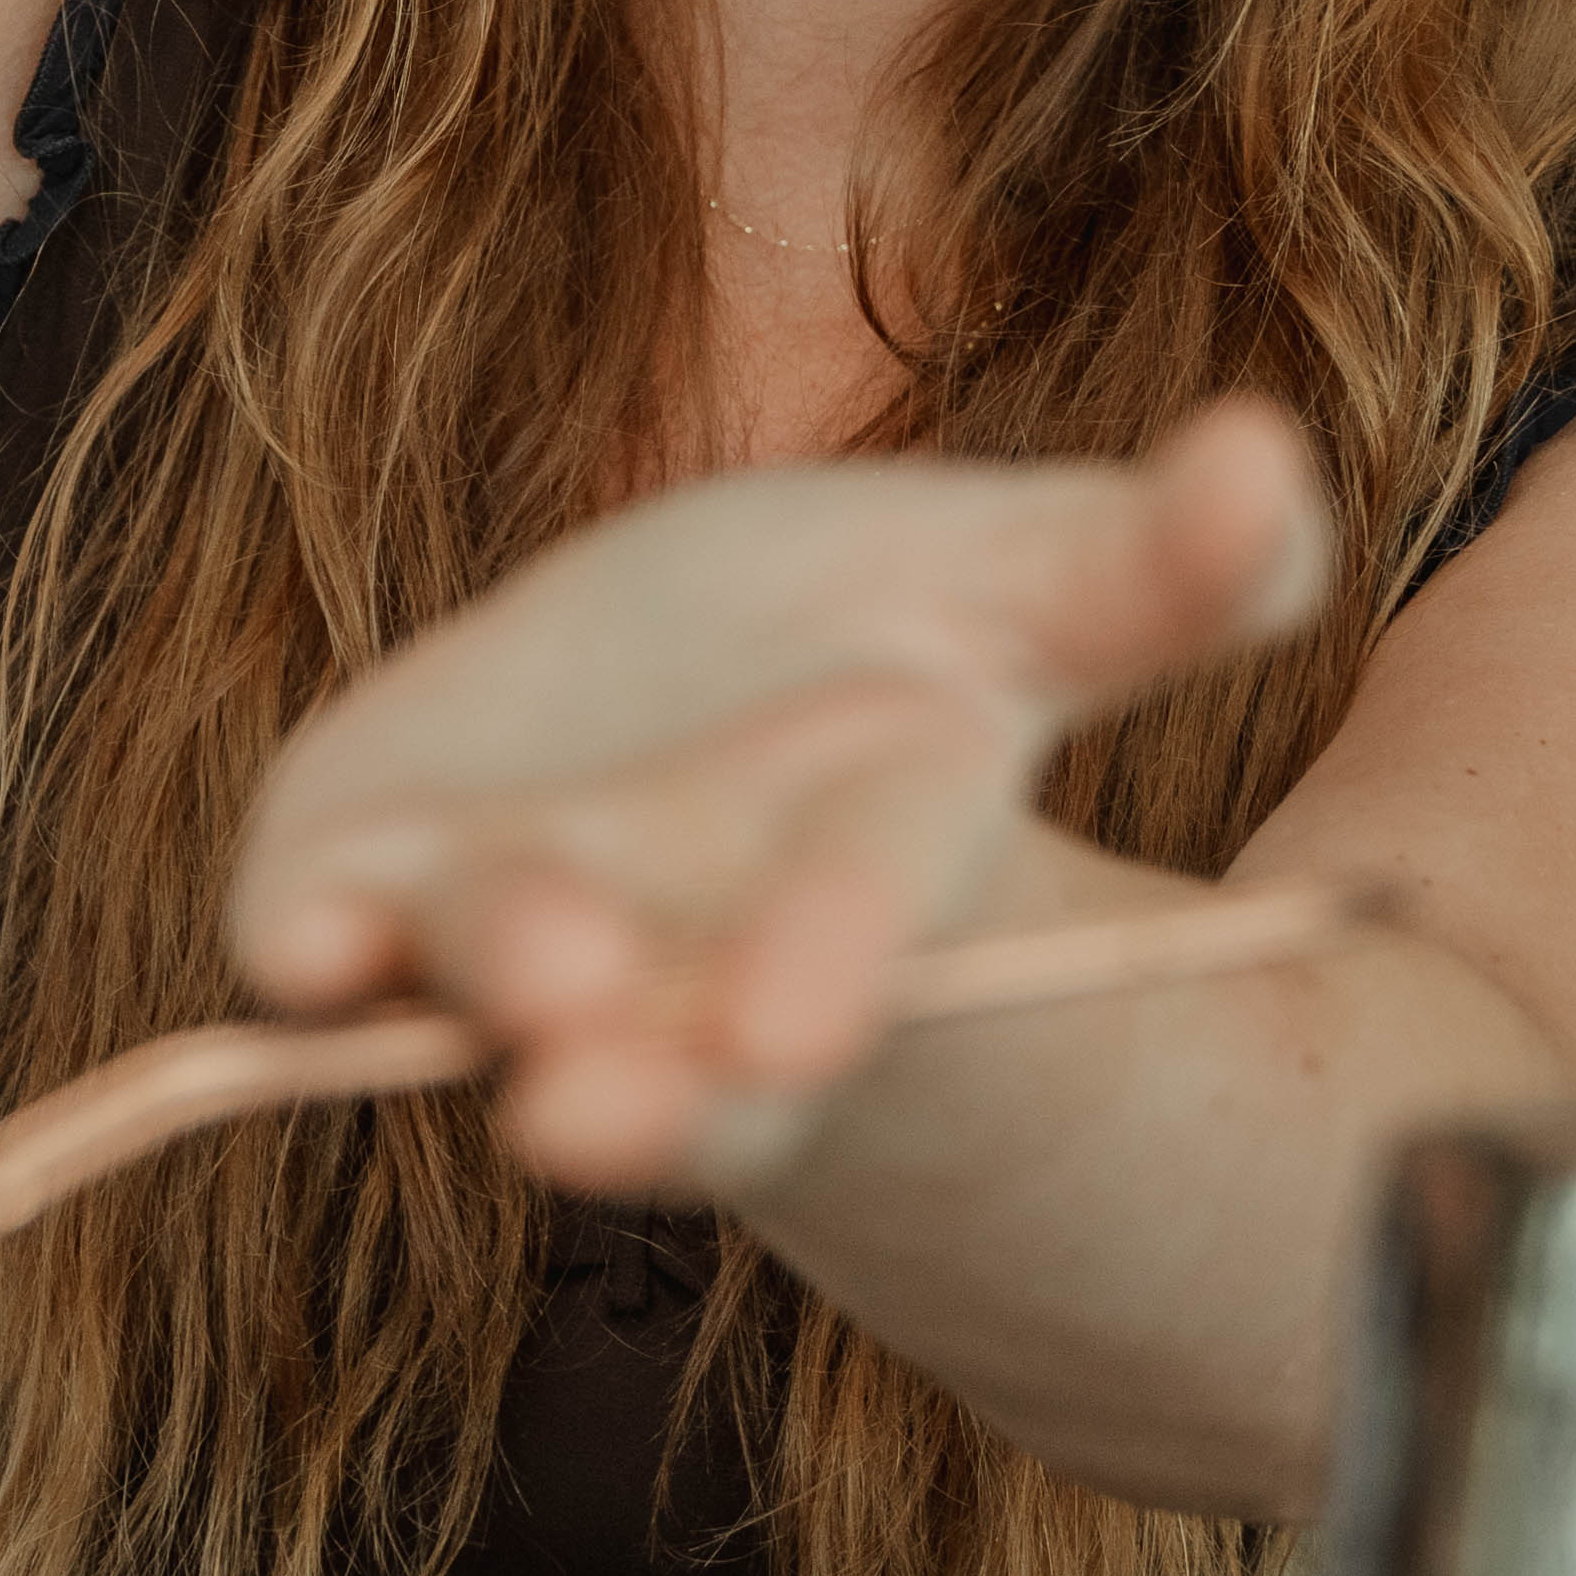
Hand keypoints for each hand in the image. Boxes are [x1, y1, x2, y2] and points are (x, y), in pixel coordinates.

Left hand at [225, 403, 1334, 1195]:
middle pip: (668, 1039)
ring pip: (490, 982)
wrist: (675, 695)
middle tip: (603, 1110)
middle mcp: (680, 935)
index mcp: (861, 869)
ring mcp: (510, 915)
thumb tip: (1270, 465)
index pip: (854, 922)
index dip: (830, 961)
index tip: (801, 1015)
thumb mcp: (1024, 588)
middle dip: (650, 1080)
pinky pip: (313, 932)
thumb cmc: (873, 657)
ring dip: (499, 983)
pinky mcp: (355, 872)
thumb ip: (1159, 567)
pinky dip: (308, 936)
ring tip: (523, 967)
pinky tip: (305, 935)